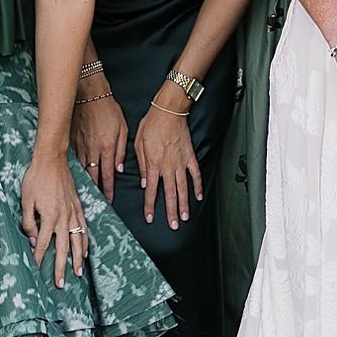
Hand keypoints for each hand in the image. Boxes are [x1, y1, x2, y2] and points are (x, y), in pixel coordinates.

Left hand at [21, 147, 85, 286]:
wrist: (52, 159)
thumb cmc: (35, 178)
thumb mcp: (25, 201)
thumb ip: (28, 223)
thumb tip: (31, 240)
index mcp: (49, 216)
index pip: (41, 244)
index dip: (38, 259)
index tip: (35, 271)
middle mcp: (63, 217)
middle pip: (63, 248)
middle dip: (61, 267)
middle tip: (61, 284)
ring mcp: (73, 212)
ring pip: (77, 240)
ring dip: (77, 259)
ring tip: (77, 273)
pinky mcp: (78, 207)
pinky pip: (84, 228)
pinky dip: (85, 241)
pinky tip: (85, 252)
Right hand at [71, 91, 128, 198]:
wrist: (89, 95)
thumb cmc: (108, 110)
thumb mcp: (122, 128)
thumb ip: (122, 150)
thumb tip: (119, 169)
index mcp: (107, 147)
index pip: (107, 175)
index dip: (108, 190)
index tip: (109, 201)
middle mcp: (93, 149)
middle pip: (93, 176)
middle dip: (96, 191)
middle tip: (98, 202)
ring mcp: (80, 146)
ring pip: (82, 170)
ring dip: (85, 183)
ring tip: (87, 194)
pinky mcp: (72, 142)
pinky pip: (74, 160)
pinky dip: (76, 170)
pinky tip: (75, 178)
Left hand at [135, 96, 200, 229]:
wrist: (169, 110)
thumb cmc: (151, 124)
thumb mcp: (138, 143)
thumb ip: (142, 165)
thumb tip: (144, 183)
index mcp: (153, 164)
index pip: (152, 190)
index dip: (151, 206)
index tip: (150, 218)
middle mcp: (168, 166)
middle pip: (170, 194)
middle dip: (171, 211)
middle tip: (173, 225)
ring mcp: (181, 162)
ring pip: (183, 187)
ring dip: (185, 204)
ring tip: (185, 217)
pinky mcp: (190, 156)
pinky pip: (195, 174)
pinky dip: (198, 186)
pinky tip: (198, 197)